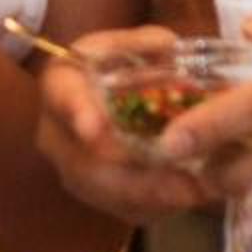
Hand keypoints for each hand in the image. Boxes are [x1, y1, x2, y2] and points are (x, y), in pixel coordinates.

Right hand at [31, 25, 221, 222]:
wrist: (99, 98)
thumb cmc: (113, 66)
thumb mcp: (125, 44)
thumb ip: (145, 44)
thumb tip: (168, 46)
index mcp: (59, 85)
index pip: (63, 98)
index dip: (78, 114)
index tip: (95, 129)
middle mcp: (56, 134)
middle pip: (86, 164)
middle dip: (134, 177)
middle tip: (178, 181)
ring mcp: (73, 169)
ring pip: (107, 194)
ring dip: (152, 197)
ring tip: (195, 192)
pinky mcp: (96, 194)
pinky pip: (123, 208)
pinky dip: (158, 206)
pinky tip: (191, 197)